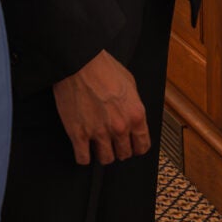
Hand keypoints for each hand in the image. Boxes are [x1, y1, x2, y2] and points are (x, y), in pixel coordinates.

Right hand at [51, 51, 149, 166]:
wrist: (78, 63)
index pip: (142, 146)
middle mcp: (120, 127)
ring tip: (98, 145)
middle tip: (113, 142)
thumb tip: (133, 117)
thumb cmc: (103, 68)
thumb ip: (133, 106)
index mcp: (135, 114)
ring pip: (105, 159)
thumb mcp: (130, 83)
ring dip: (102, 153)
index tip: (131, 146)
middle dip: (119, 149)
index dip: (136, 147)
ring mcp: (99, 132)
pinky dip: (83, 156)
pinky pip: (83, 159)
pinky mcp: (78, 134)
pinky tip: (83, 148)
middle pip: (124, 154)